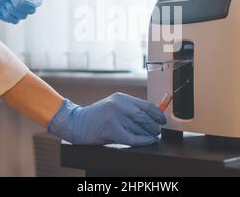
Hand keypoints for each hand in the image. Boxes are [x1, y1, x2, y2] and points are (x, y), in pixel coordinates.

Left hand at [0, 0, 42, 23]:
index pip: (37, 1)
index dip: (34, 3)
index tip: (26, 0)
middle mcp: (23, 2)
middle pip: (31, 10)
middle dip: (21, 5)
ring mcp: (15, 10)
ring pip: (22, 16)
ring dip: (13, 9)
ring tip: (5, 1)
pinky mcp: (8, 17)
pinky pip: (14, 20)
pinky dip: (9, 15)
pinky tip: (3, 8)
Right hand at [48, 93, 166, 145]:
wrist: (76, 123)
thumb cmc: (97, 116)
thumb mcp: (114, 106)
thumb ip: (130, 109)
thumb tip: (152, 116)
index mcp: (121, 98)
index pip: (146, 105)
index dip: (158, 114)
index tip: (163, 120)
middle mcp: (119, 105)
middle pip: (145, 118)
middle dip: (154, 127)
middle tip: (157, 131)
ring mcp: (115, 118)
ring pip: (140, 129)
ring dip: (149, 135)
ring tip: (152, 137)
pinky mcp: (111, 130)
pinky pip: (133, 138)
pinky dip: (143, 141)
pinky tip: (147, 141)